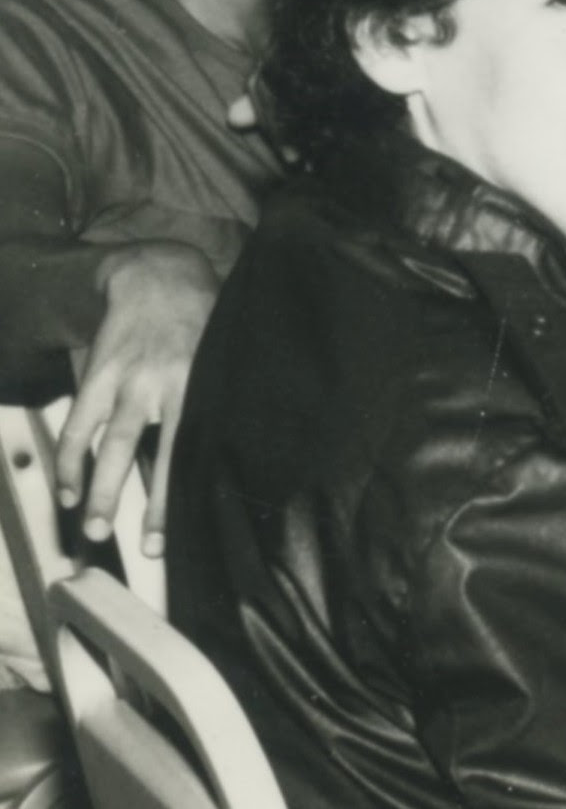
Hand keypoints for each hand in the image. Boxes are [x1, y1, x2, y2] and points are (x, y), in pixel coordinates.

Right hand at [59, 242, 219, 554]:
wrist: (157, 274)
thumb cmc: (204, 320)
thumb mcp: (227, 353)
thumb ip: (226, 396)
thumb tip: (244, 447)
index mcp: (204, 384)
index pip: (199, 448)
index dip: (190, 492)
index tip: (185, 529)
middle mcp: (167, 386)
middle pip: (158, 454)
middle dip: (150, 503)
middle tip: (145, 547)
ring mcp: (128, 380)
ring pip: (111, 444)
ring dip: (100, 491)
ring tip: (94, 529)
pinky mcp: (98, 374)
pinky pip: (78, 425)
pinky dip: (69, 460)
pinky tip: (67, 489)